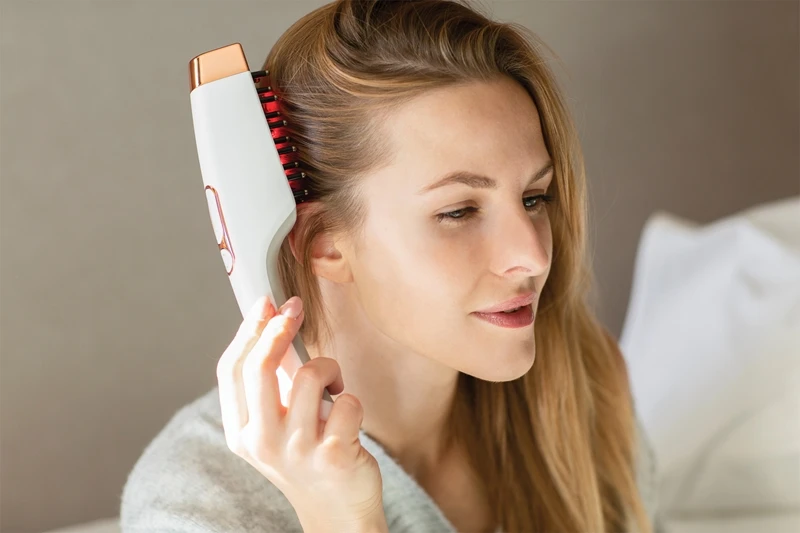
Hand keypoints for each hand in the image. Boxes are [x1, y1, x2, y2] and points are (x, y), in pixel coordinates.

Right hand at [216, 295, 387, 532]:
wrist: (337, 513)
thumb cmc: (308, 457)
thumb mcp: (278, 421)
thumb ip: (273, 376)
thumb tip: (271, 318)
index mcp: (240, 433)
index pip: (231, 370)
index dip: (249, 330)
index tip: (267, 304)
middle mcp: (261, 443)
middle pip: (260, 366)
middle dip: (279, 328)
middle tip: (296, 310)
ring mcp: (296, 450)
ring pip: (309, 376)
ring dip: (329, 371)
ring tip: (333, 388)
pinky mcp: (333, 454)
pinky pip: (346, 400)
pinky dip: (352, 401)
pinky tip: (349, 420)